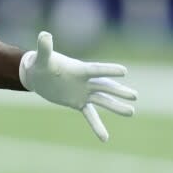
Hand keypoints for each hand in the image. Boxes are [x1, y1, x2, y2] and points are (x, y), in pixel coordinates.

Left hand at [19, 31, 136, 141]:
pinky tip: (105, 138)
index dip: (108, 70)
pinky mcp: (78, 102)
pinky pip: (90, 115)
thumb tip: (44, 34)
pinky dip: (97, 126)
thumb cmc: (41, 64)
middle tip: (134, 96)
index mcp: (79, 69)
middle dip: (118, 91)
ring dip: (116, 106)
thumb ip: (44, 47)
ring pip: (102, 100)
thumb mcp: (41, 57)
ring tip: (131, 112)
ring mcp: (83, 92)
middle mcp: (85, 81)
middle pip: (104, 86)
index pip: (96, 70)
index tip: (124, 71)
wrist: (38, 76)